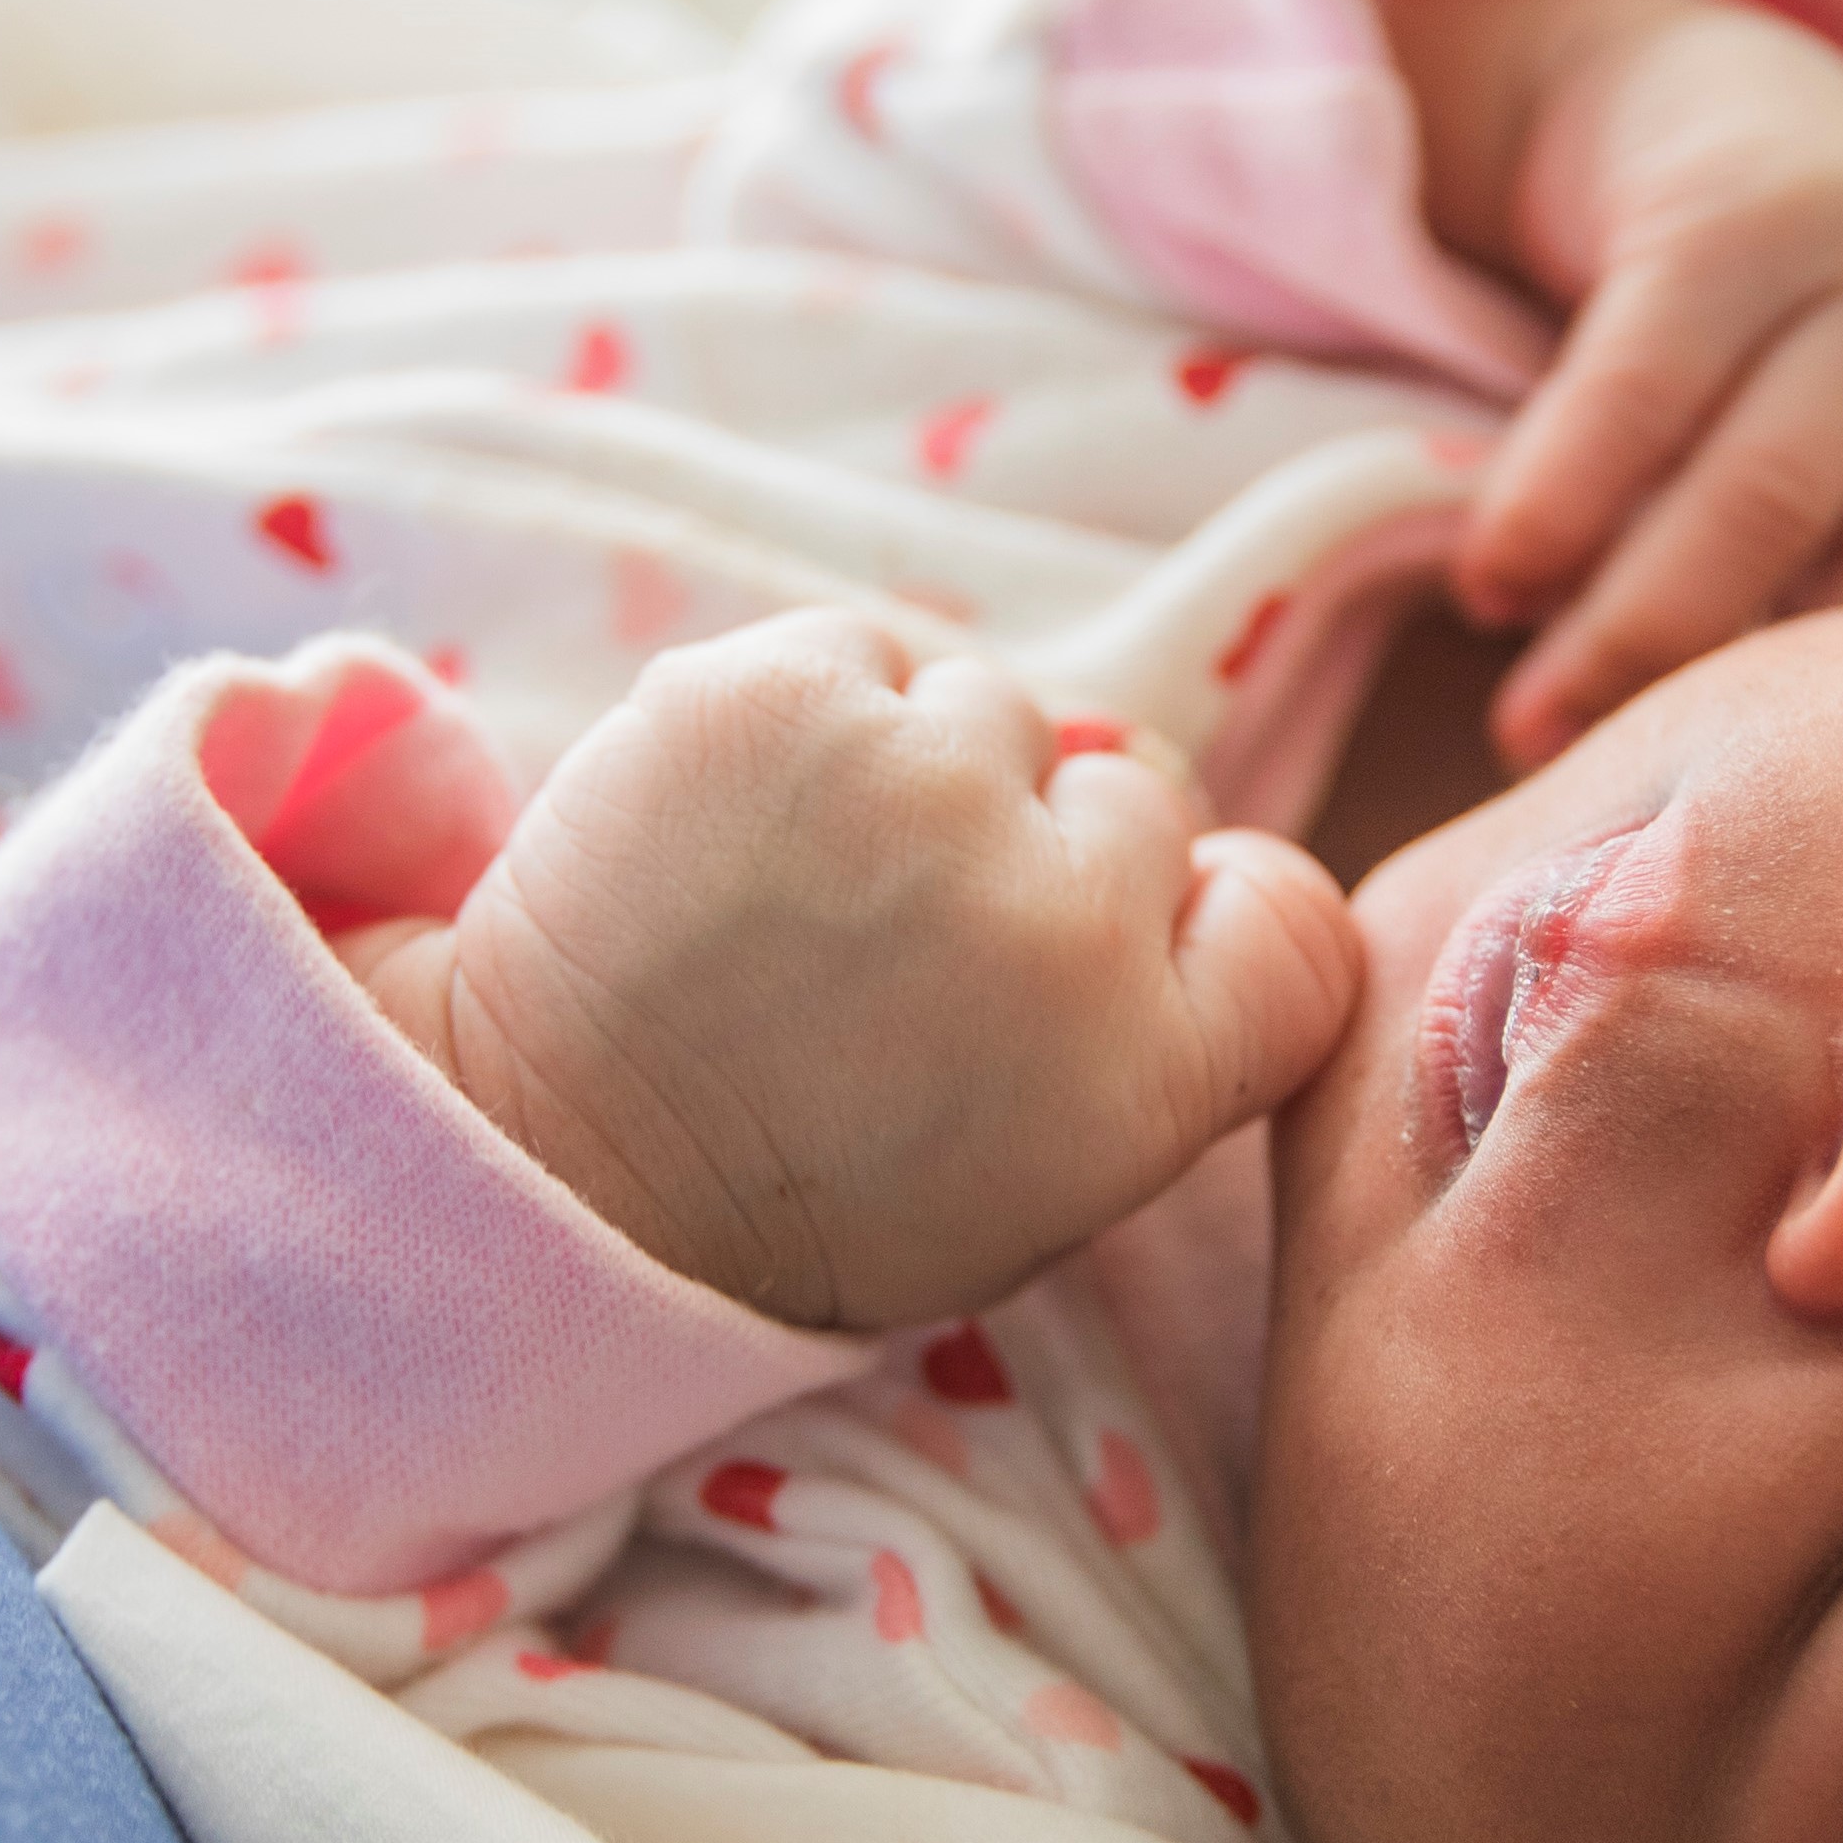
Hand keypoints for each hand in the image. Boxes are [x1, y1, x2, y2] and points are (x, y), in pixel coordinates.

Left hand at [351, 611, 1358, 1330]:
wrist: (551, 1157)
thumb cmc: (801, 1189)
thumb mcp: (1041, 1185)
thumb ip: (1156, 1032)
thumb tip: (1204, 861)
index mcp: (1145, 1070)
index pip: (1292, 918)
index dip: (1204, 912)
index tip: (1100, 943)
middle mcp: (1058, 917)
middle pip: (1132, 789)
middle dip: (1034, 841)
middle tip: (899, 942)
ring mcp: (918, 788)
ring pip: (989, 706)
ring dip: (915, 766)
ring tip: (804, 884)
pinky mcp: (780, 696)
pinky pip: (861, 654)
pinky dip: (809, 717)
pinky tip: (738, 825)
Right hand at [1344, 0, 1842, 768]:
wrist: (1722, 95)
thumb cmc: (1821, 357)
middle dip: (1777, 712)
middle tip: (1653, 817)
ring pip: (1769, 495)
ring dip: (1636, 633)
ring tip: (1535, 733)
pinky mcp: (1739, 211)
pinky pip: (1639, 395)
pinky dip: (1557, 507)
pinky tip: (1495, 584)